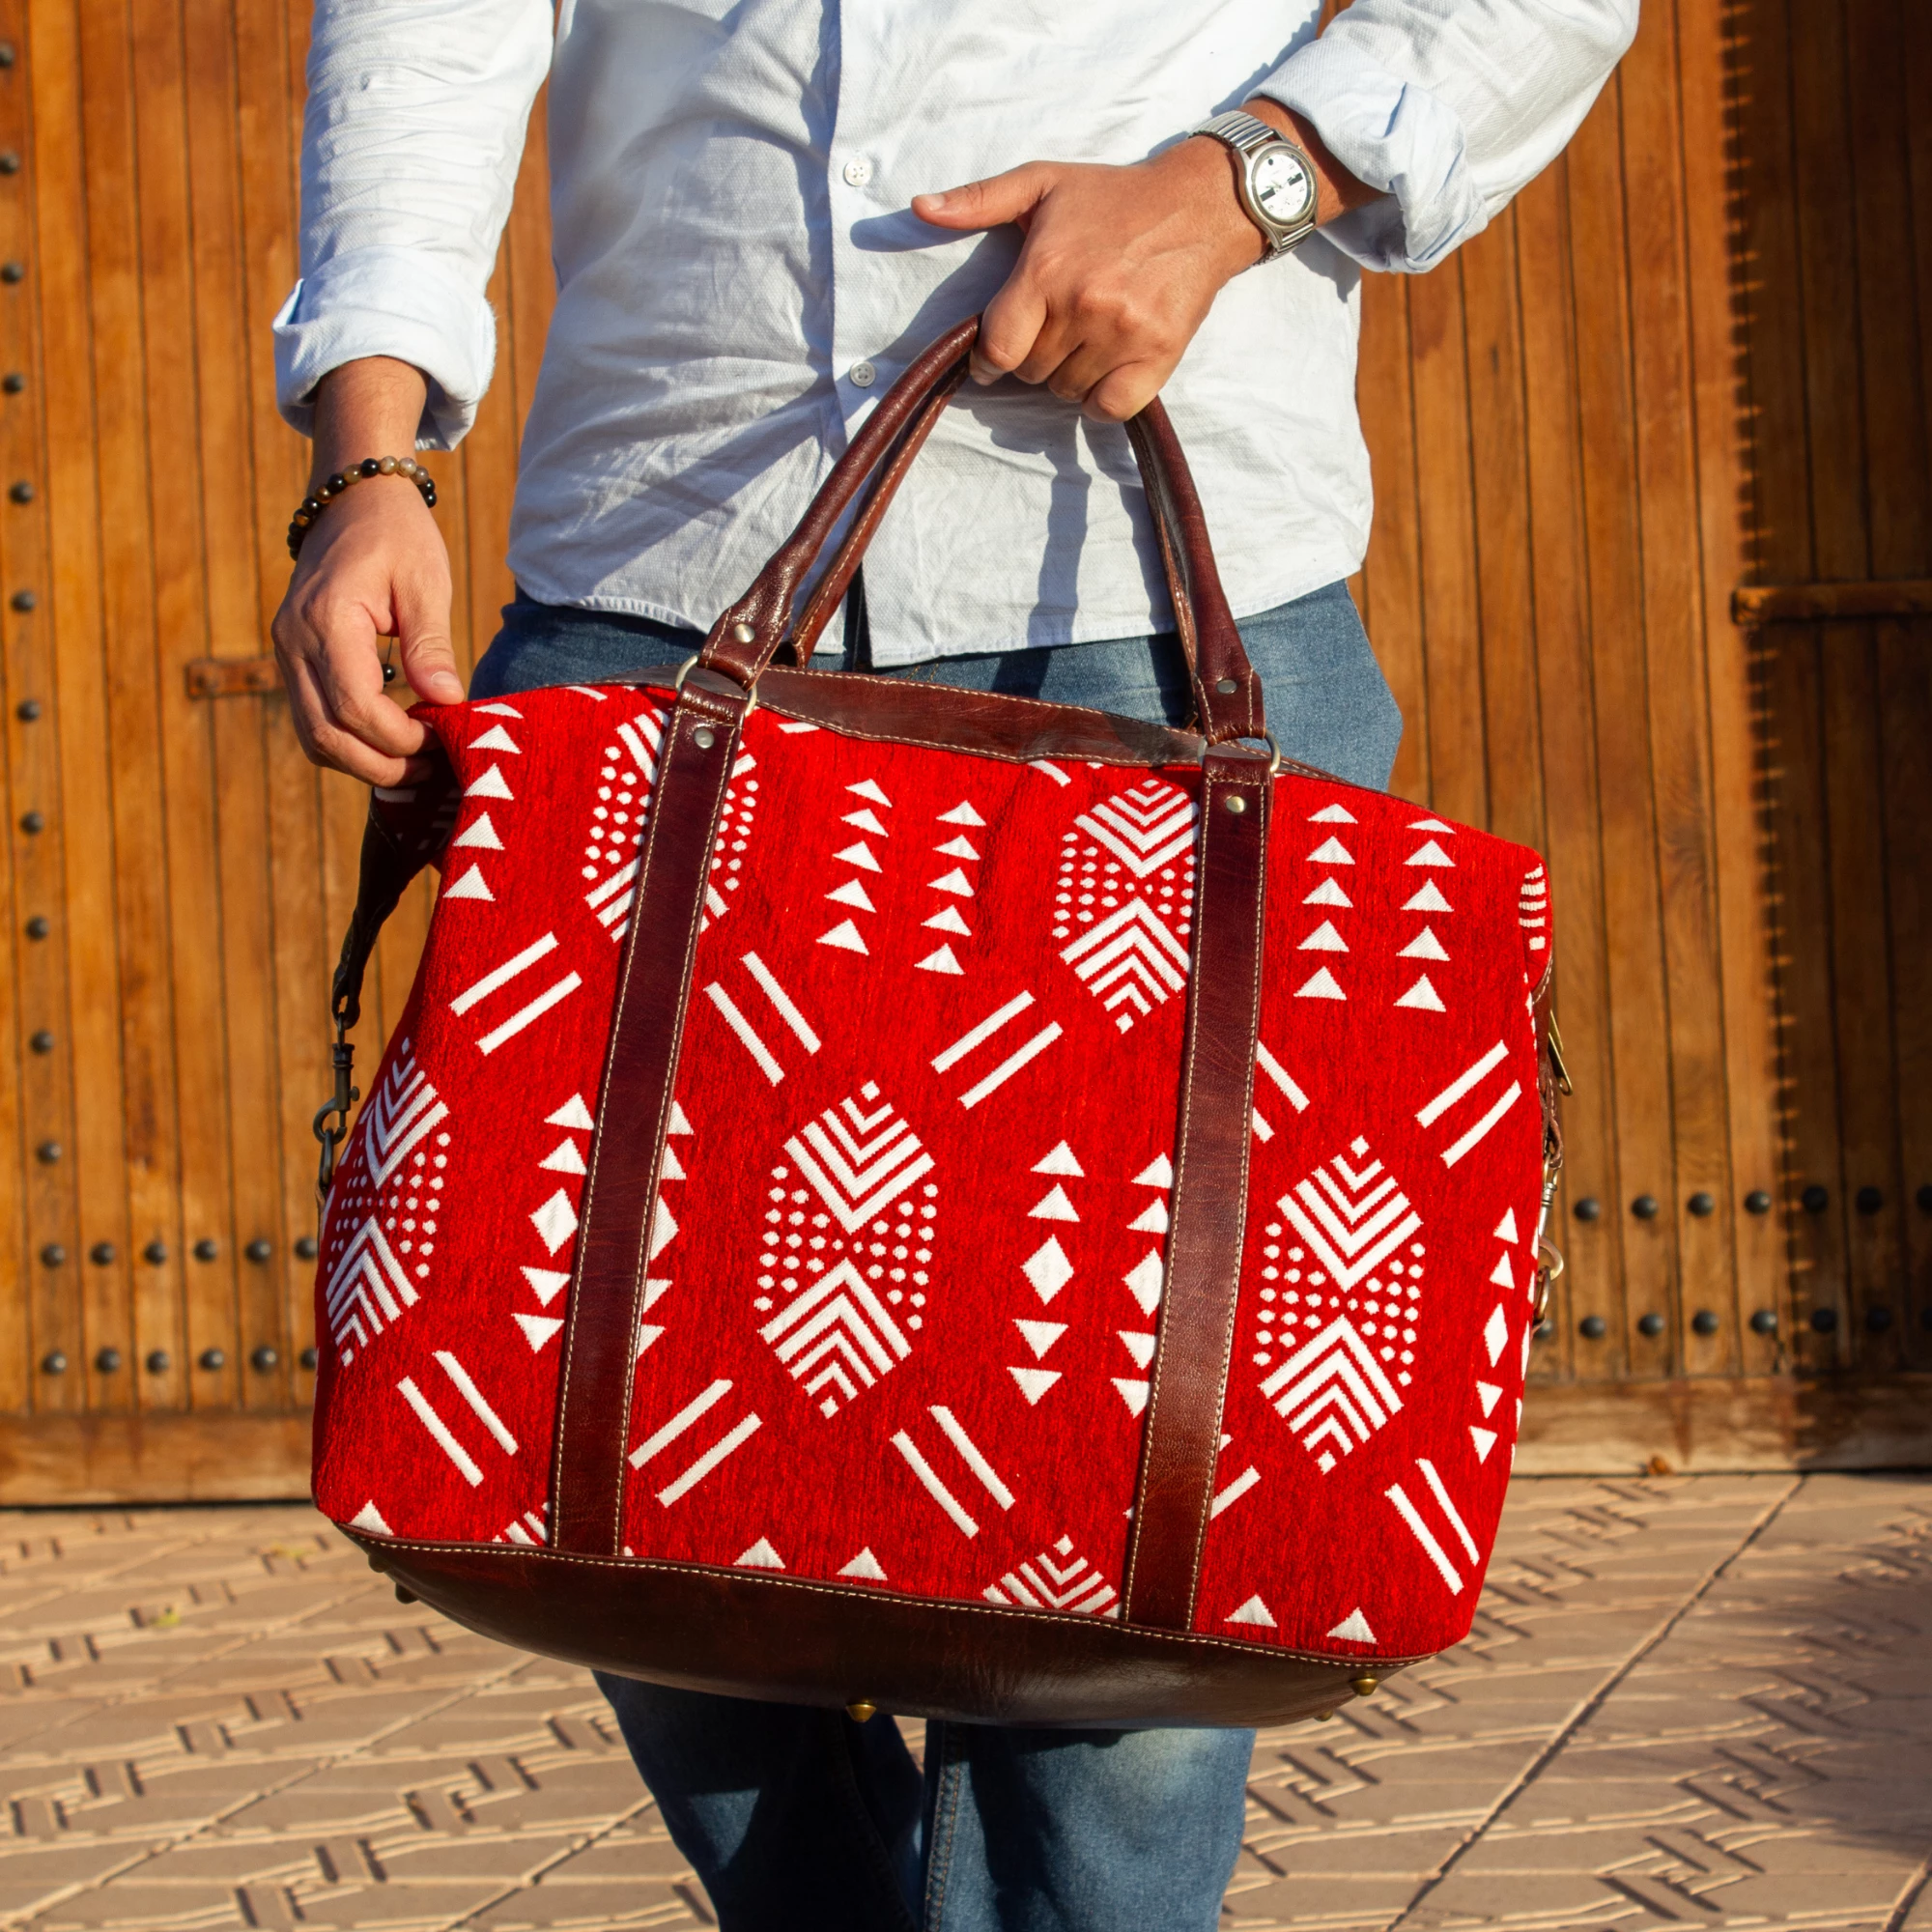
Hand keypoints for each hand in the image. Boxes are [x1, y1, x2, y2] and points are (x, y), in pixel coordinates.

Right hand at [270, 358, 463, 785]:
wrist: (352, 498)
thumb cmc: (397, 534)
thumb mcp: (424, 583)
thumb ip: (431, 646)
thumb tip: (448, 702)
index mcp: (326, 620)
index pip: (356, 707)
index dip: (401, 738)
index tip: (443, 741)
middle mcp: (293, 641)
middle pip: (326, 737)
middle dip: (383, 765)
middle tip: (435, 768)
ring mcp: (285, 652)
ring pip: (313, 738)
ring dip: (364, 762)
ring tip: (418, 761)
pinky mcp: (292, 658)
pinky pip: (312, 720)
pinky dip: (350, 742)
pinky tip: (394, 737)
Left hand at [913, 101, 1366, 421]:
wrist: (1199, 206)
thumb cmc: (1113, 196)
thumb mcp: (1042, 183)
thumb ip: (979, 200)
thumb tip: (920, 207)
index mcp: (1046, 269)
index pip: (997, 349)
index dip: (988, 361)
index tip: (995, 356)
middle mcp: (1083, 305)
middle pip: (1030, 373)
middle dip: (1032, 358)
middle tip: (1052, 330)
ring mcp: (1122, 334)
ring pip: (1066, 392)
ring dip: (1067, 376)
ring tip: (1083, 340)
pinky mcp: (1158, 355)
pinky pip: (1109, 409)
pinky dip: (1101, 400)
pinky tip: (1105, 371)